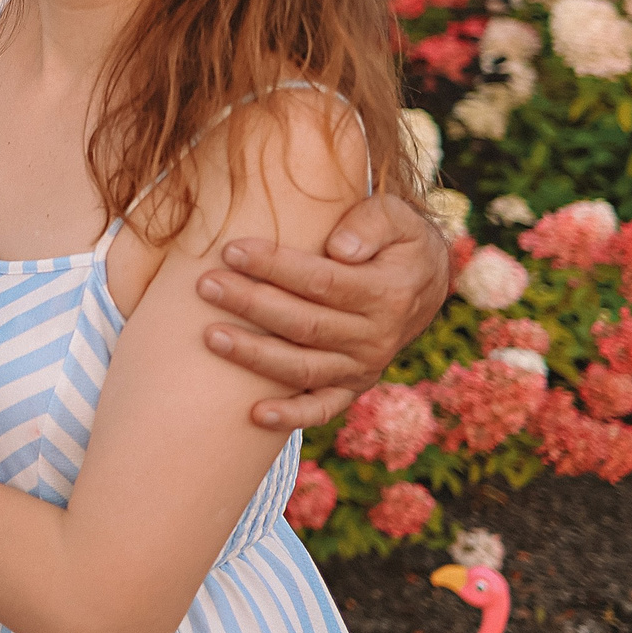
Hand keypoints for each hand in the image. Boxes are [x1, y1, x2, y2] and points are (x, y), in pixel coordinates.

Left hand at [199, 194, 449, 430]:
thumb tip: (340, 247)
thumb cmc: (396, 239)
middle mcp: (376, 336)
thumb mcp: (396, 217)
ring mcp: (364, 366)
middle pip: (304, 324)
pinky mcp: (353, 386)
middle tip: (206, 284)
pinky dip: (291, 415)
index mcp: (386, 293)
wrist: (425, 281)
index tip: (232, 250)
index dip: (275, 266)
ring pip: (303, 367)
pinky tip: (254, 414)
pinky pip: (323, 407)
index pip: (322, 282)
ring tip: (210, 336)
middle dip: (251, 304)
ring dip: (255, 355)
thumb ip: (371, 222)